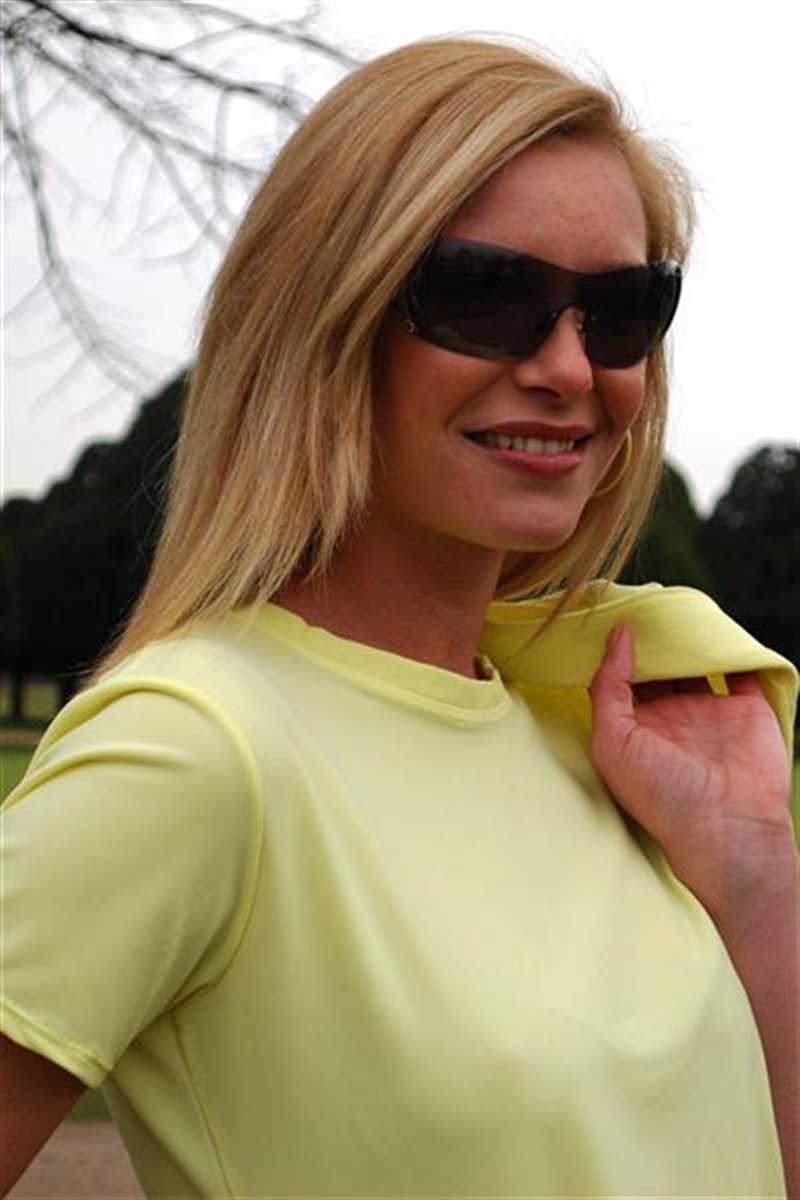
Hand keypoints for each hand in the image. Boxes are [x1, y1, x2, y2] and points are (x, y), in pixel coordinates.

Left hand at [590, 625, 794, 919]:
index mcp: (634, 725)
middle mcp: (670, 715)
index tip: (607, 608)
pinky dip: (733, 645)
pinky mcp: (746, 707)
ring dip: (690, 634)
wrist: (727, 831)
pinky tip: (718, 623)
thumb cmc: (660, 796)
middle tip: (644, 596)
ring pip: (696, 658)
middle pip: (659, 661)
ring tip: (677, 601)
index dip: (614, 645)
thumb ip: (608, 688)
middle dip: (652, 633)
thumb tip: (618, 636)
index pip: (619, 674)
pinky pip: (740, 666)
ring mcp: (709, 710)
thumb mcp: (613, 742)